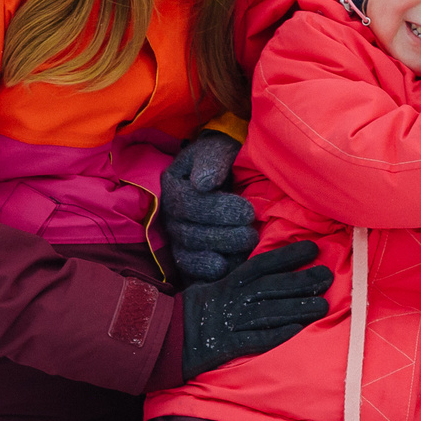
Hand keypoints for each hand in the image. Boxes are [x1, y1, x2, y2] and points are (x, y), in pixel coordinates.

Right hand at [159, 130, 258, 280]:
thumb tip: (203, 184)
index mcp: (172, 185)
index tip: (247, 212)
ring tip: (246, 248)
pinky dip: (208, 271)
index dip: (216, 211)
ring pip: (190, 253)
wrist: (227, 170)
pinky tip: (229, 267)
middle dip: (223, 236)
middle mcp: (169, 214)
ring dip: (219, 253)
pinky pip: (191, 268)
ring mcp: (177, 235)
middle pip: (189, 233)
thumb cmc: (222, 159)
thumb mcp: (218, 150)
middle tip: (251, 234)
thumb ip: (212, 162)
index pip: (188, 204)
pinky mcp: (188, 253)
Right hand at [179, 240, 331, 380]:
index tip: (313, 248)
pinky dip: (276, 335)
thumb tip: (263, 273)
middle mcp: (231, 300)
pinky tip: (297, 331)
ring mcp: (230, 323)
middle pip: (272, 287)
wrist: (162, 339)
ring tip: (323, 305)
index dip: (288, 255)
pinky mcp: (227, 346)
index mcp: (227, 283)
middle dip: (301, 281)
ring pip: (270, 312)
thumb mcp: (208, 289)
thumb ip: (235, 281)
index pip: (262, 265)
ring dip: (298, 308)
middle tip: (327, 275)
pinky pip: (255, 340)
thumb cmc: (188, 314)